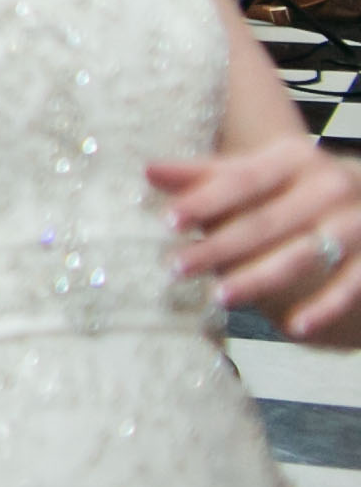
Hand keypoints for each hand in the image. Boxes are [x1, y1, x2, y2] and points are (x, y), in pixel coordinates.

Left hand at [155, 138, 360, 340]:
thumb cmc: (300, 184)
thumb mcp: (260, 170)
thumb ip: (206, 175)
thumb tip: (147, 171)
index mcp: (293, 158)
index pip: (242, 180)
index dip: (205, 200)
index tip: (168, 221)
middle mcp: (326, 186)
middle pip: (264, 222)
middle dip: (219, 248)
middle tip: (176, 268)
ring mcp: (354, 223)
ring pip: (301, 256)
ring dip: (259, 278)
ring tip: (219, 296)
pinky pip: (349, 286)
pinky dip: (324, 308)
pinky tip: (294, 328)